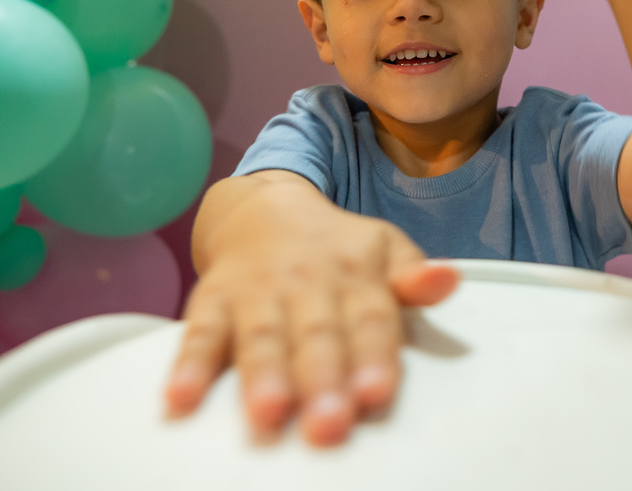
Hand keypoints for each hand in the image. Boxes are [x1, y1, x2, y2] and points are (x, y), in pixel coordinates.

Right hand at [166, 182, 458, 445]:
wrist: (263, 208)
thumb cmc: (336, 247)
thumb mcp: (384, 249)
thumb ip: (413, 276)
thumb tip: (449, 281)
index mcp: (356, 274)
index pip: (370, 318)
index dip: (374, 355)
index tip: (375, 392)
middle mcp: (307, 282)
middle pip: (317, 335)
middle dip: (323, 379)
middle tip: (328, 423)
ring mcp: (257, 291)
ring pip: (262, 337)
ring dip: (264, 376)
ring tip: (268, 413)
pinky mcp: (212, 299)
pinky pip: (199, 332)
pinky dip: (189, 365)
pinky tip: (182, 397)